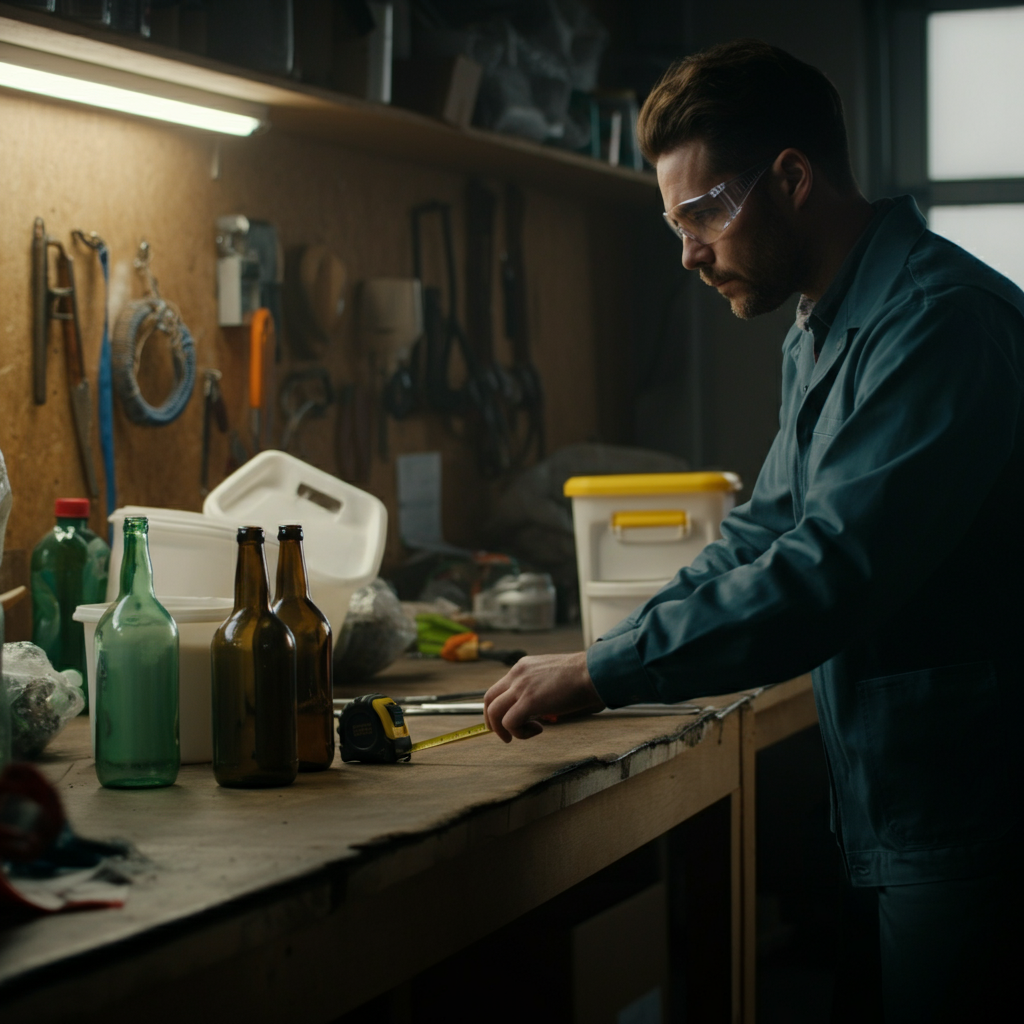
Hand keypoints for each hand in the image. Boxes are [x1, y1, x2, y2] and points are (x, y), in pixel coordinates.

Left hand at [483, 651, 605, 742]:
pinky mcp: (529, 701)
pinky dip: (519, 732)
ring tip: (519, 736)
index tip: (510, 719)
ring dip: (503, 730)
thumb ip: (539, 688)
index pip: (499, 688)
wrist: (593, 671)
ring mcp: (521, 687)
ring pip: (494, 712)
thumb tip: (536, 710)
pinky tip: (537, 730)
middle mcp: (517, 674)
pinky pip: (509, 722)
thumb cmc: (581, 675)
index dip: (500, 707)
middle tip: (504, 733)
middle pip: (489, 699)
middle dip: (492, 720)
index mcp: (523, 667)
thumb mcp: (552, 675)